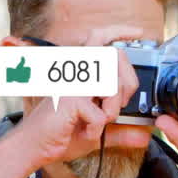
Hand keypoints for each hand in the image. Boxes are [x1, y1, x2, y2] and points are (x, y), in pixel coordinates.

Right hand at [10, 31, 138, 167]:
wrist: (33, 147)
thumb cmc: (59, 136)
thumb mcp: (96, 132)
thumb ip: (119, 131)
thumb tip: (143, 135)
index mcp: (79, 72)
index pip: (98, 38)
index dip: (118, 30)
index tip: (137, 32)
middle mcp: (74, 71)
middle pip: (115, 57)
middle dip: (127, 84)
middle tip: (116, 106)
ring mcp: (73, 84)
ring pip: (113, 84)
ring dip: (112, 109)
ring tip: (98, 121)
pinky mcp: (71, 100)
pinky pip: (102, 114)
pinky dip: (98, 128)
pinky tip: (85, 131)